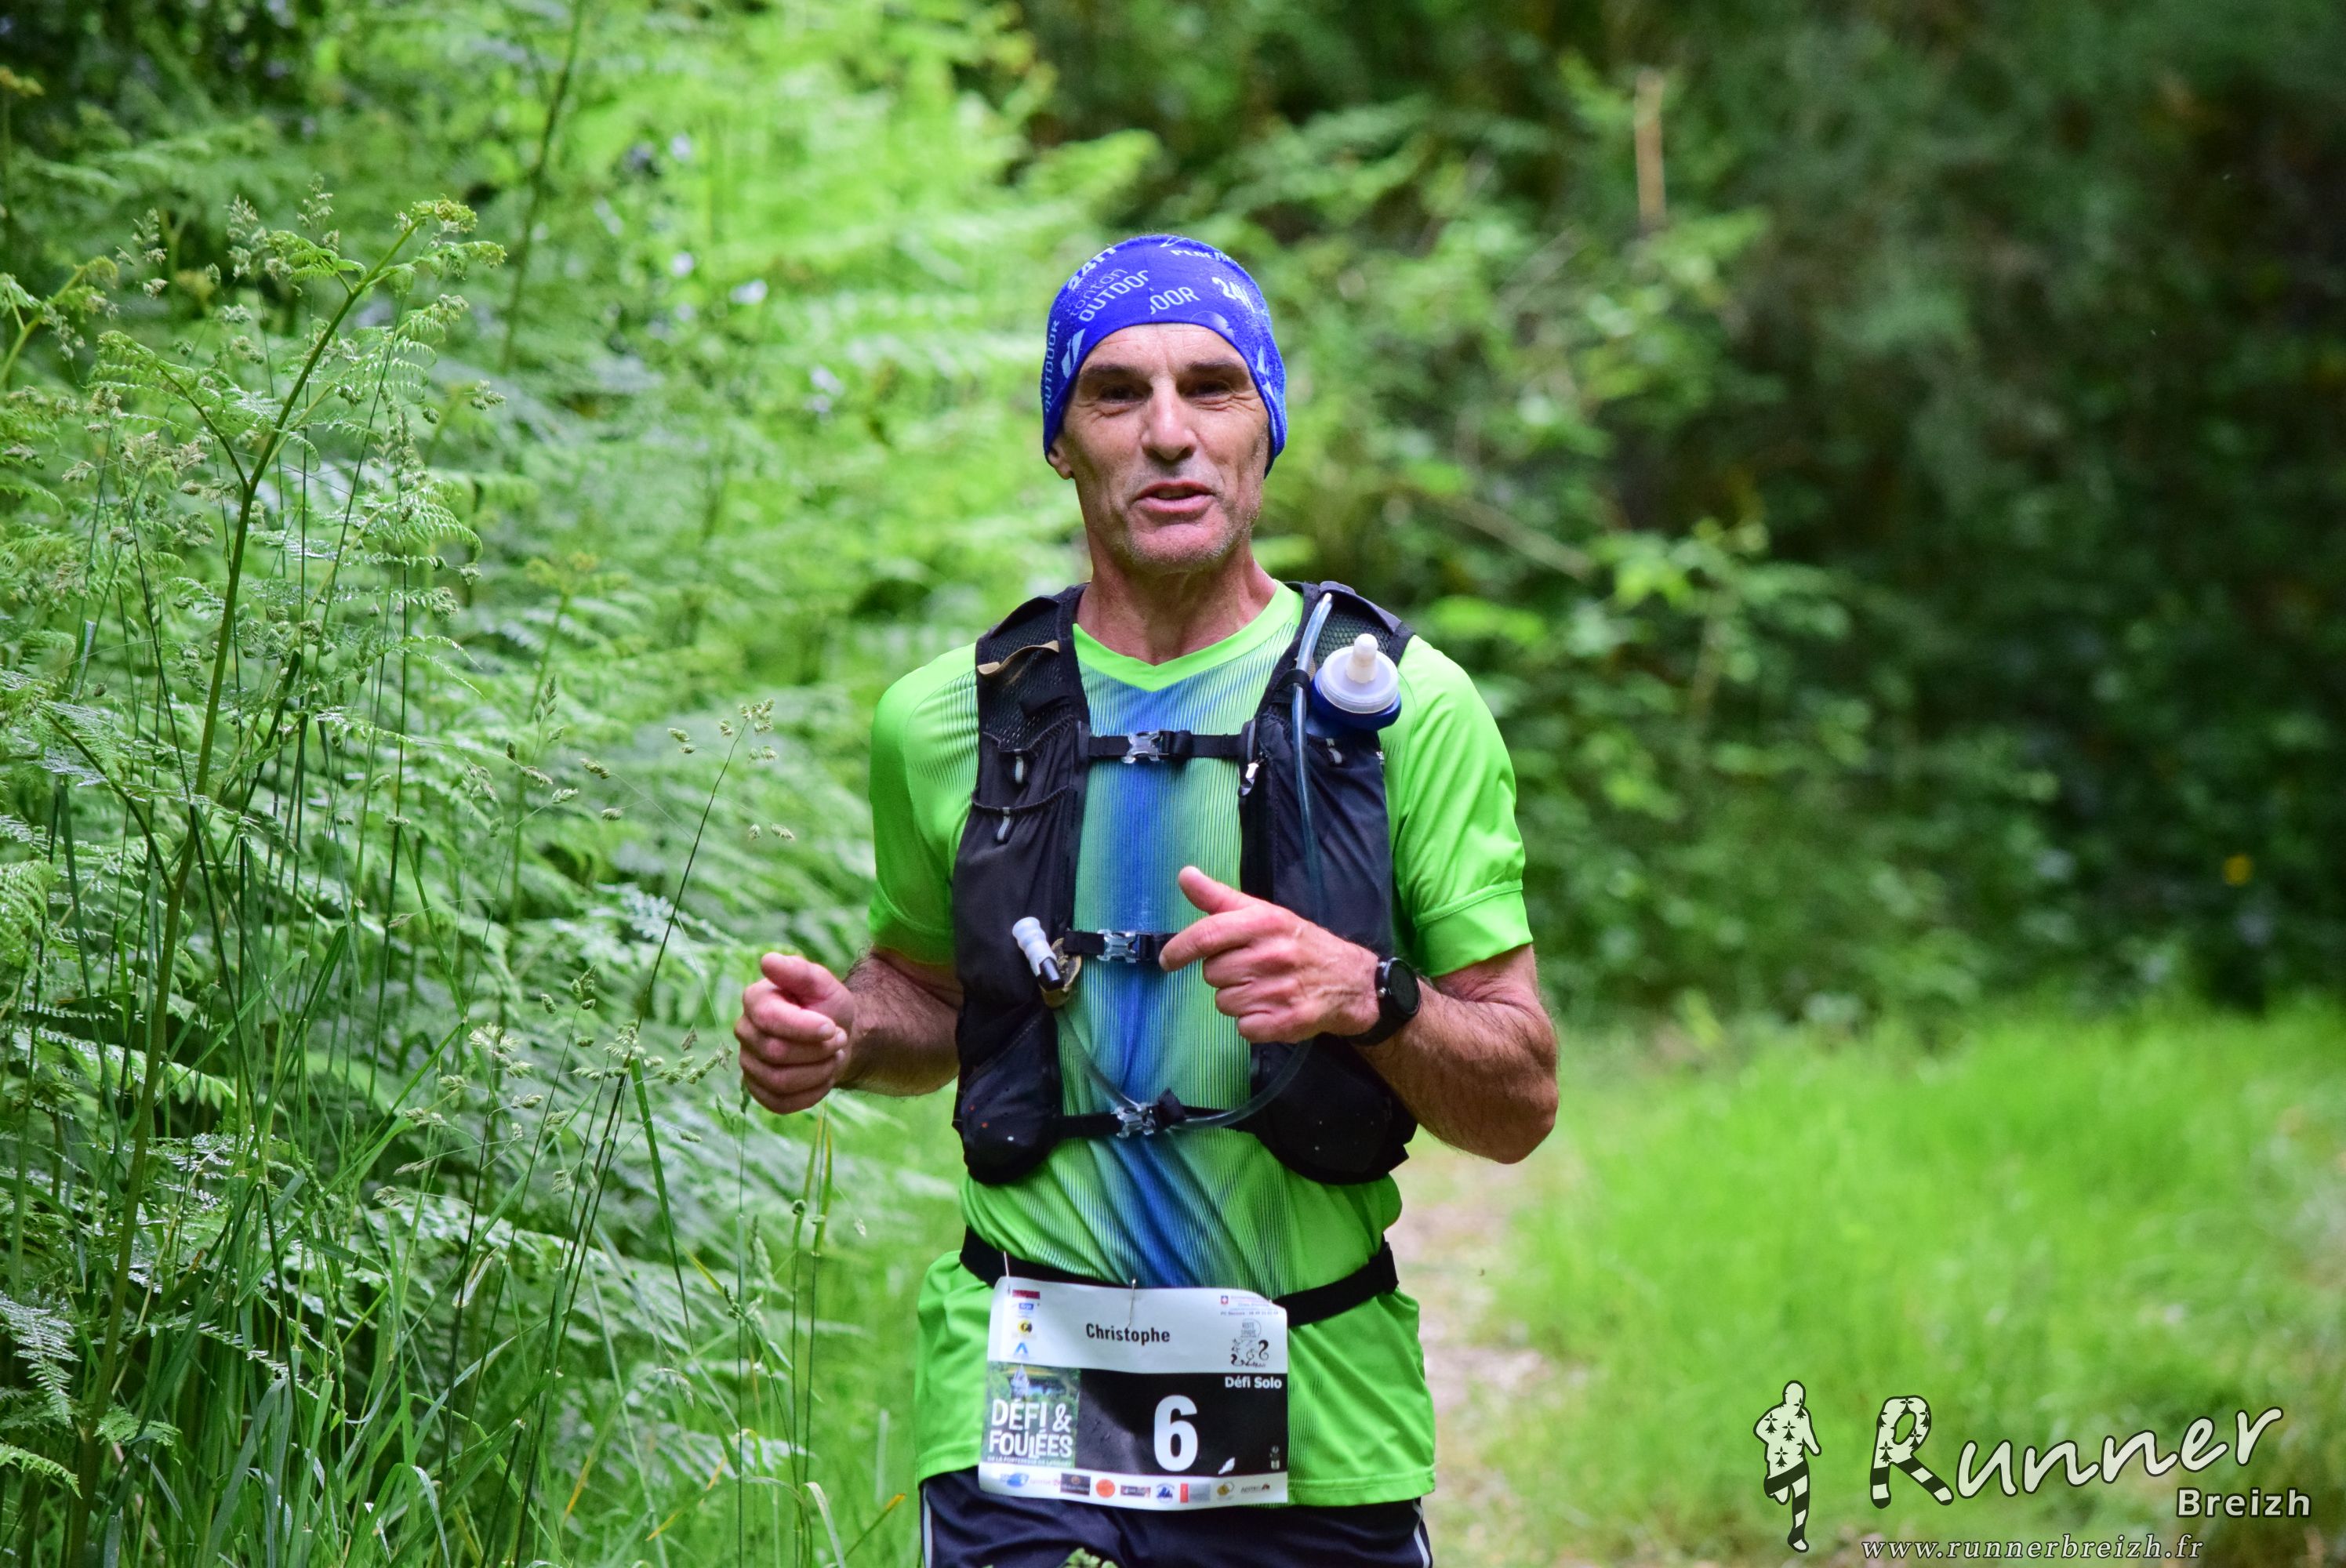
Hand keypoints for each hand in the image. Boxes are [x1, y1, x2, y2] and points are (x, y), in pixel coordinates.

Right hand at [737, 953, 856, 1114]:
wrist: (836, 1039)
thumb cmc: (828, 1007)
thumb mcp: (823, 984)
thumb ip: (799, 972)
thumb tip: (768, 961)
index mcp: (755, 999)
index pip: (769, 1018)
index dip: (805, 1028)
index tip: (832, 1027)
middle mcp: (744, 1030)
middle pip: (776, 1052)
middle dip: (817, 1050)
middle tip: (839, 1038)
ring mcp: (748, 1062)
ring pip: (779, 1081)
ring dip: (817, 1072)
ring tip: (833, 1057)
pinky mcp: (758, 1089)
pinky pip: (779, 1103)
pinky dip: (810, 1094)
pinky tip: (823, 1078)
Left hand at [1155, 865, 1379, 1042]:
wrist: (1351, 980)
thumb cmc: (1298, 943)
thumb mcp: (1263, 913)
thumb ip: (1219, 898)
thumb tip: (1185, 875)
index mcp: (1264, 923)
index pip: (1207, 935)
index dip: (1180, 949)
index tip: (1168, 960)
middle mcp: (1273, 954)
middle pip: (1212, 974)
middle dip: (1223, 974)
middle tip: (1249, 969)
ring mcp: (1282, 990)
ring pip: (1225, 1003)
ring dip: (1237, 999)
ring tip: (1263, 988)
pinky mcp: (1289, 1021)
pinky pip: (1244, 1027)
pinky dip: (1252, 1023)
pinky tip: (1271, 1008)